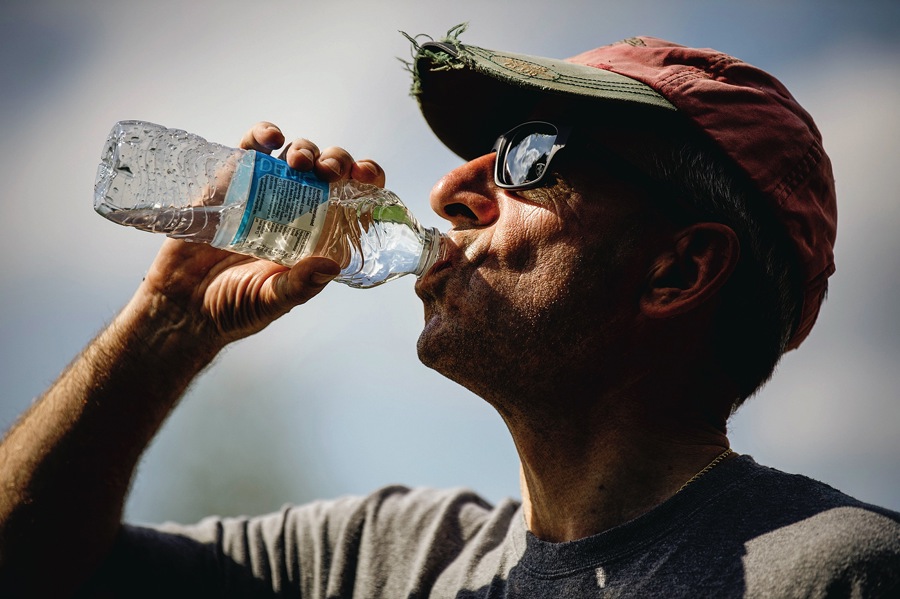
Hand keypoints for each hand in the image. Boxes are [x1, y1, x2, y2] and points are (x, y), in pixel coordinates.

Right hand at [138, 121, 386, 346]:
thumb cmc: (233, 307)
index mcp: (317, 236)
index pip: (354, 200)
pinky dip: (263, 134)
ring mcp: (264, 193)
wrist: (181, 305)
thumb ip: (299, 286)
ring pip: (295, 154)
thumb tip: (331, 265)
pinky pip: (251, 149)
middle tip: (329, 173)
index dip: (366, 181)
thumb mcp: (271, 301)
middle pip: (328, 171)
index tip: (365, 175)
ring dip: (305, 149)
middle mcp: (296, 210)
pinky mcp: (231, 181)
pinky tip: (271, 137)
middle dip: (336, 162)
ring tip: (299, 162)